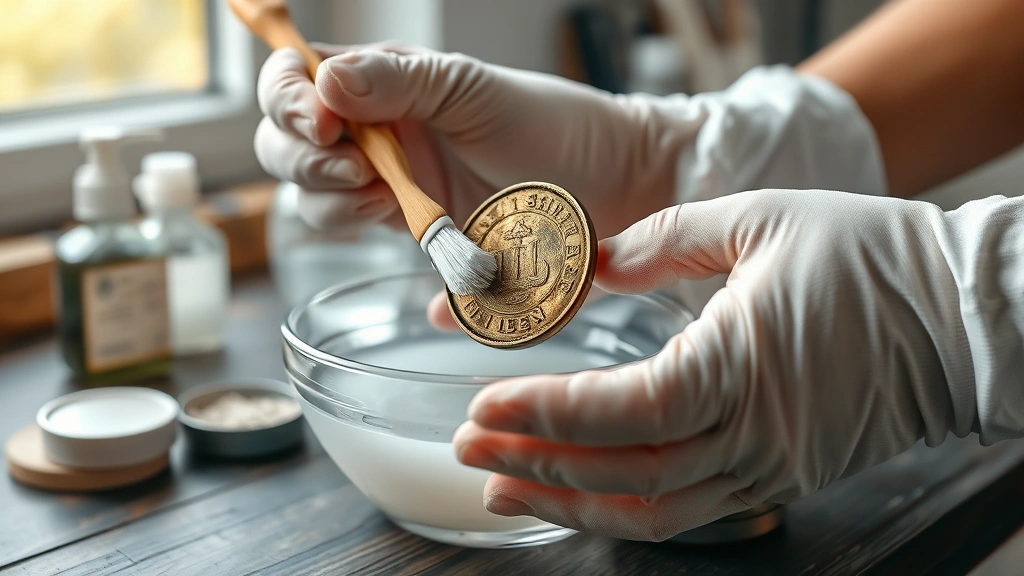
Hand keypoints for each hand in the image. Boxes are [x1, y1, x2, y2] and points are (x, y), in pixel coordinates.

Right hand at [254, 43, 688, 235]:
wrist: (613, 186)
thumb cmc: (552, 122)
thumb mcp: (471, 89)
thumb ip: (397, 82)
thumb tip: (323, 81)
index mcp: (383, 82)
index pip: (294, 80)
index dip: (287, 100)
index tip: (322, 124)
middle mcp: (379, 132)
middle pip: (287, 147)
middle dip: (305, 161)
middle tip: (361, 174)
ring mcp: (396, 184)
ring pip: (316, 201)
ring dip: (335, 205)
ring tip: (392, 200)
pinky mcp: (419, 231)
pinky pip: (371, 242)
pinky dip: (376, 244)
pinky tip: (417, 243)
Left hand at [452, 189, 987, 540]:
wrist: (964, 316)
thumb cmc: (870, 257)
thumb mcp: (761, 218)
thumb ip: (665, 237)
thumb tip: (597, 259)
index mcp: (740, 365)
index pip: (625, 412)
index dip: (548, 413)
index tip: (488, 403)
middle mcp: (750, 435)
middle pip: (622, 474)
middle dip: (535, 462)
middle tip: (469, 446)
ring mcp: (767, 468)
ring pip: (651, 512)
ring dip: (569, 502)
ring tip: (504, 484)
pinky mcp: (778, 478)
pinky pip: (688, 512)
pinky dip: (623, 509)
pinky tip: (579, 494)